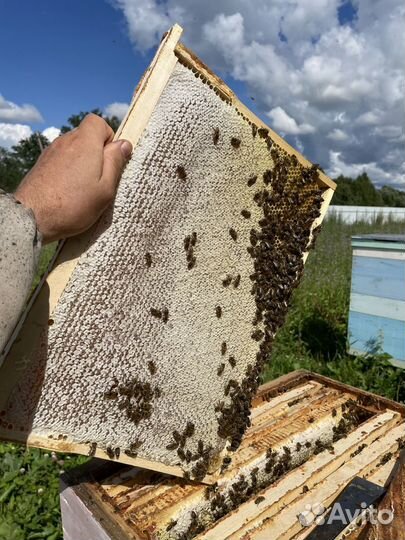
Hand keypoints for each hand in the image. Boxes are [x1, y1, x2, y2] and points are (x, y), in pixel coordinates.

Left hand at [15, 114, 131, 242]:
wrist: (32, 217)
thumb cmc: (73, 205)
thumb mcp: (105, 188)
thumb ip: (115, 162)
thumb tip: (123, 144)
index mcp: (85, 143)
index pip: (97, 122)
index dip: (108, 137)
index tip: (112, 158)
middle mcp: (66, 142)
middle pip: (85, 136)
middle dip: (96, 152)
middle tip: (100, 178)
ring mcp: (51, 152)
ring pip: (73, 149)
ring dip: (82, 162)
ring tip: (84, 187)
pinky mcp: (41, 164)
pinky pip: (61, 160)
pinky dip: (68, 169)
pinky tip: (69, 190)